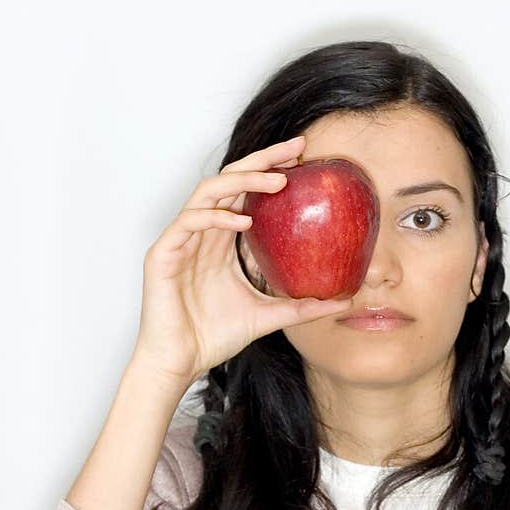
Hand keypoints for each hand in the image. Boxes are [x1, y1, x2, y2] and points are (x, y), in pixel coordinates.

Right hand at [129, 134, 352, 388]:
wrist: (179, 361)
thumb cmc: (214, 336)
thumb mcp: (269, 316)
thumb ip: (303, 306)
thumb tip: (345, 300)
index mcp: (222, 239)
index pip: (247, 193)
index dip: (271, 170)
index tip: (303, 159)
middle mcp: (202, 232)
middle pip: (230, 180)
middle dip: (262, 160)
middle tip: (295, 148)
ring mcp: (181, 240)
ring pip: (209, 192)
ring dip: (243, 181)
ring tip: (276, 181)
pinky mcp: (163, 253)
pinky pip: (189, 221)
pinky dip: (217, 217)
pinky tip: (243, 221)